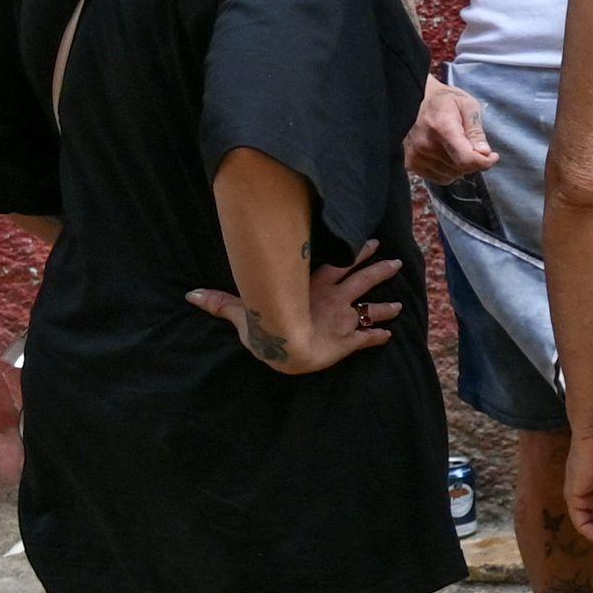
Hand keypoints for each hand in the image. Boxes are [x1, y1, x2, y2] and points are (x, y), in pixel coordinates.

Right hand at [187, 241, 404, 374]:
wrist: (291, 350)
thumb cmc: (269, 329)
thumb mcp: (244, 313)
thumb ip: (222, 303)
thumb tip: (190, 295)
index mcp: (314, 287)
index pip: (339, 264)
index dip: (356, 253)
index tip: (371, 242)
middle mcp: (334, 299)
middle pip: (362, 280)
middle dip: (380, 270)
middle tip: (396, 261)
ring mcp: (344, 320)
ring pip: (370, 307)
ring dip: (386, 306)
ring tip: (401, 304)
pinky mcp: (349, 342)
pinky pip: (368, 339)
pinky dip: (378, 337)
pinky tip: (388, 336)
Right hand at [405, 76, 497, 181]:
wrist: (416, 100)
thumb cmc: (446, 101)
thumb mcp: (468, 106)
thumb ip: (476, 130)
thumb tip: (484, 153)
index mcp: (442, 128)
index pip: (466, 159)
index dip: (484, 162)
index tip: (492, 156)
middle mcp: (426, 145)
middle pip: (461, 168)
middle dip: (473, 160)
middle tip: (472, 144)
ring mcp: (417, 156)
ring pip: (452, 175)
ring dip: (460, 166)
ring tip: (456, 146)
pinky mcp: (412, 163)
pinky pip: (440, 178)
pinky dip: (449, 171)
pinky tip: (447, 154)